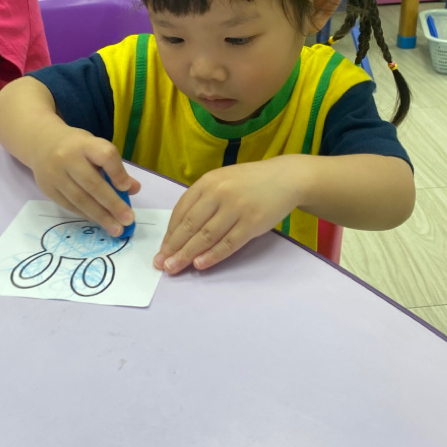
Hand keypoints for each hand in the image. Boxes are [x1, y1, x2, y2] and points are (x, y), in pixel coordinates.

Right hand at [31, 126, 139, 236]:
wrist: (41, 143)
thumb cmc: (77, 148)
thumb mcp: (96, 148)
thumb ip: (115, 167)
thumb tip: (134, 189)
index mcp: (85, 144)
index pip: (105, 156)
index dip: (118, 173)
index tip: (127, 188)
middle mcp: (68, 158)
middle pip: (92, 183)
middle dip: (112, 204)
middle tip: (128, 219)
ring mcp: (55, 174)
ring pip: (80, 199)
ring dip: (100, 216)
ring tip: (116, 229)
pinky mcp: (47, 189)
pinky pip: (70, 206)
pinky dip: (86, 215)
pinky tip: (98, 221)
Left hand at [154, 158, 303, 273]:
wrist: (285, 178)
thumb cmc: (249, 182)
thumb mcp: (222, 181)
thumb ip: (202, 200)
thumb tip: (180, 231)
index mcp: (208, 182)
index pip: (181, 210)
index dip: (170, 233)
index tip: (162, 249)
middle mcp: (219, 193)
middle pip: (190, 225)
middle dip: (173, 247)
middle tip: (161, 264)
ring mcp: (236, 208)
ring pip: (206, 236)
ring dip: (187, 254)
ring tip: (174, 268)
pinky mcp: (252, 223)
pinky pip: (228, 243)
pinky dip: (212, 255)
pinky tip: (200, 265)